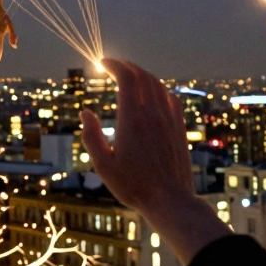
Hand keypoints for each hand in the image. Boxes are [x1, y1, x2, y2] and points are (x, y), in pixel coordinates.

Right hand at [80, 58, 230, 265]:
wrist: (170, 201)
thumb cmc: (133, 187)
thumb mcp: (103, 165)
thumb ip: (91, 136)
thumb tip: (86, 112)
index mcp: (132, 120)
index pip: (126, 78)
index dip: (114, 65)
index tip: (102, 63)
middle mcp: (152, 115)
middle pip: (142, 76)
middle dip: (126, 66)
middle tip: (114, 66)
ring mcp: (169, 120)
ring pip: (158, 85)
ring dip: (142, 75)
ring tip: (130, 77)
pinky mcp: (179, 129)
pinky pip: (171, 98)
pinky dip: (159, 89)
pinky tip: (153, 94)